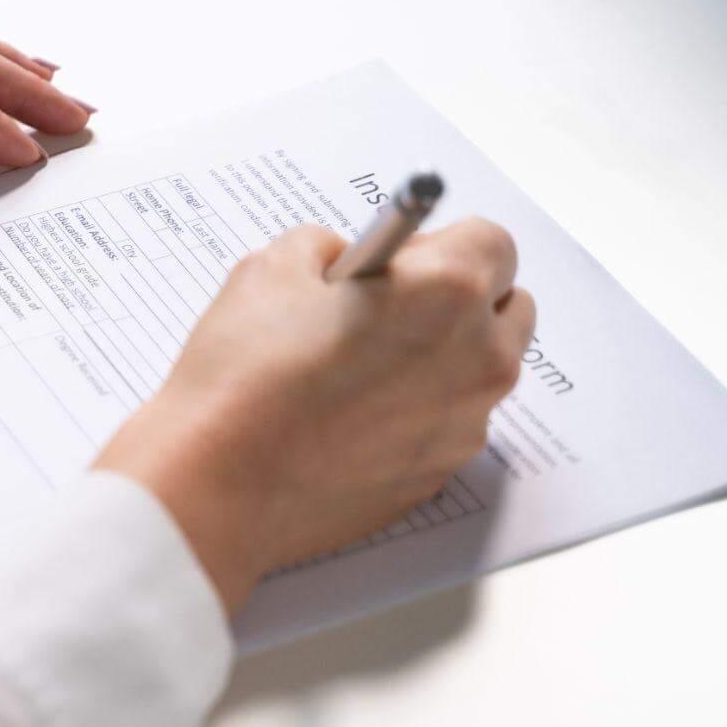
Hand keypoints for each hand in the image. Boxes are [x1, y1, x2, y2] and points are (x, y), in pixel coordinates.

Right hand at [94, 221, 535, 614]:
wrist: (218, 484)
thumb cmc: (244, 375)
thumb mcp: (270, 269)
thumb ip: (328, 247)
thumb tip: (349, 265)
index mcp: (446, 292)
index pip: (492, 242)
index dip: (437, 243)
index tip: (396, 262)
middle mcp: (477, 358)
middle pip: (508, 307)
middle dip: (460, 299)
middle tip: (385, 309)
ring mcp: (464, 425)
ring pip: (479, 370)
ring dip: (441, 357)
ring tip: (356, 368)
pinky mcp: (439, 474)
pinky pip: (446, 424)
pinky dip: (414, 412)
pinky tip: (345, 417)